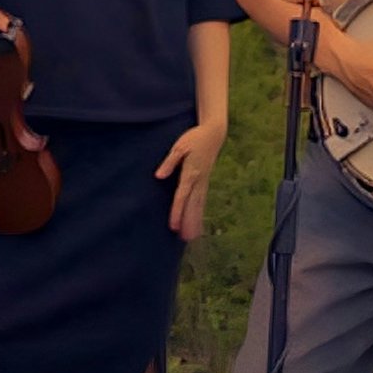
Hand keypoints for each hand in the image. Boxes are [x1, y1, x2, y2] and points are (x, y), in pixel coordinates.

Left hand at [157, 119, 227, 240]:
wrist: (214, 134)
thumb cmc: (194, 138)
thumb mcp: (179, 147)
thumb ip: (170, 162)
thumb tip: (159, 176)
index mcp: (191, 173)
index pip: (182, 196)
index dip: (177, 212)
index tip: (173, 225)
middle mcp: (199, 181)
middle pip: (192, 206)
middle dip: (188, 222)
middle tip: (184, 238)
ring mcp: (203, 182)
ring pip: (199, 205)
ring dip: (195, 221)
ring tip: (191, 237)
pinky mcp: (204, 182)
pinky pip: (202, 201)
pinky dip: (199, 213)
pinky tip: (197, 223)